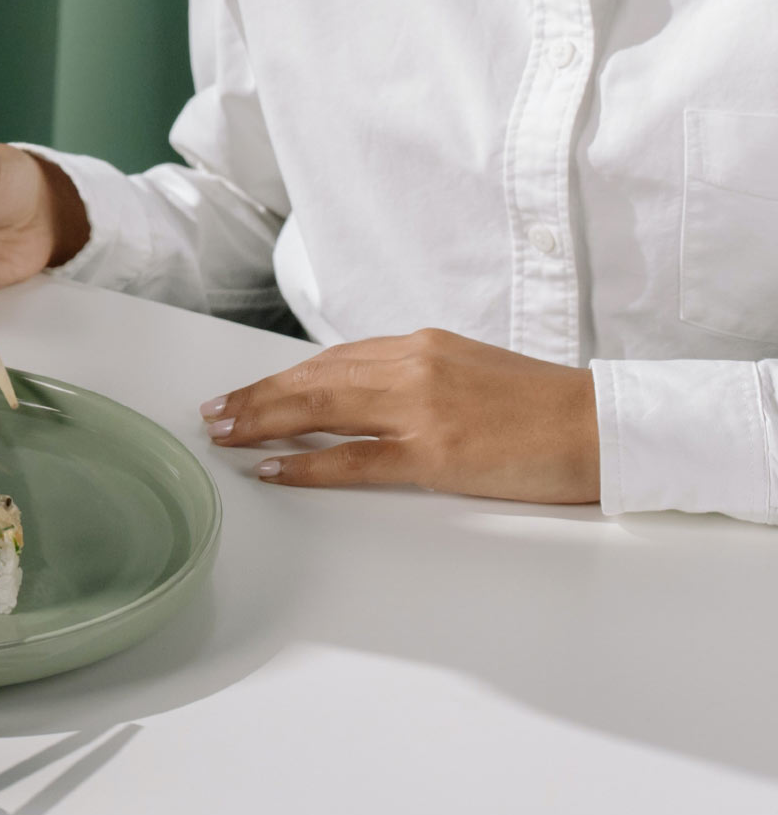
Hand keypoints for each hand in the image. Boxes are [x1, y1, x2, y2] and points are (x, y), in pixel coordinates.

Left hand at [201, 328, 600, 503]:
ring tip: (225, 435)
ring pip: (321, 408)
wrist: (601, 426)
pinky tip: (273, 468)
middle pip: (313, 379)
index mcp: (421, 346)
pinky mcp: (435, 453)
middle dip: (255, 397)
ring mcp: (421, 409)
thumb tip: (359, 394)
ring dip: (263, 421)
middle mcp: (413, 367)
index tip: (246, 392)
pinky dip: (306, 462)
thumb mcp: (468, 371)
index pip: (331, 359)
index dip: (281, 378)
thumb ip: (414, 377)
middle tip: (213, 413)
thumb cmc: (541, 407)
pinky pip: (354, 458)